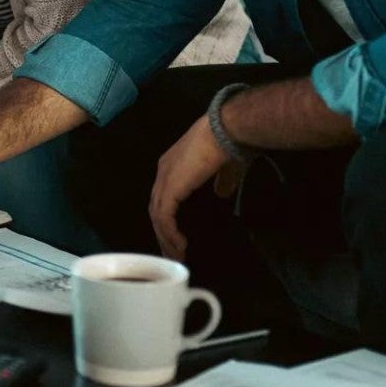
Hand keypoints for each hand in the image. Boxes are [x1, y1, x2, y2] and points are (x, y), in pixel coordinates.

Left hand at [149, 116, 229, 260]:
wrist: (227, 130)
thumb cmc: (229, 144)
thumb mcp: (225, 168)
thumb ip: (221, 182)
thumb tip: (222, 193)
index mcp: (173, 166)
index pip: (164, 197)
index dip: (168, 218)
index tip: (176, 236)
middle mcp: (163, 172)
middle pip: (156, 209)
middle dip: (163, 234)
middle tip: (172, 254)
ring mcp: (165, 179)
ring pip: (158, 216)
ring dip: (166, 238)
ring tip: (176, 256)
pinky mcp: (170, 187)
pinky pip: (164, 216)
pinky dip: (170, 232)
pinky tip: (179, 245)